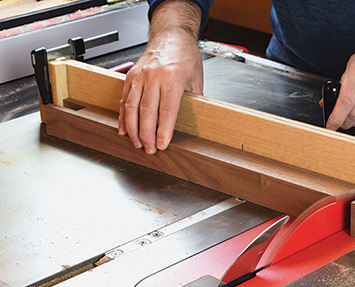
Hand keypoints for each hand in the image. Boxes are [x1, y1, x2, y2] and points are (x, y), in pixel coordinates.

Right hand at [118, 0, 201, 153]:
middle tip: (149, 149)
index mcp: (173, 78)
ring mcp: (140, 75)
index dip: (163, 131)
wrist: (171, 34)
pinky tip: (124, 129)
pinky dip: (123, 116)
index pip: (167, 111)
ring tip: (137, 143)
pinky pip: (125, 99)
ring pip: (132, 107)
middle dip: (147, 134)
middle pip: (147, 112)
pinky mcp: (131, 76)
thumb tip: (192, 121)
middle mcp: (154, 76)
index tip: (162, 145)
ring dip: (132, 129)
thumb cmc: (185, 55)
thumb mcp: (196, 78)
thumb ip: (193, 100)